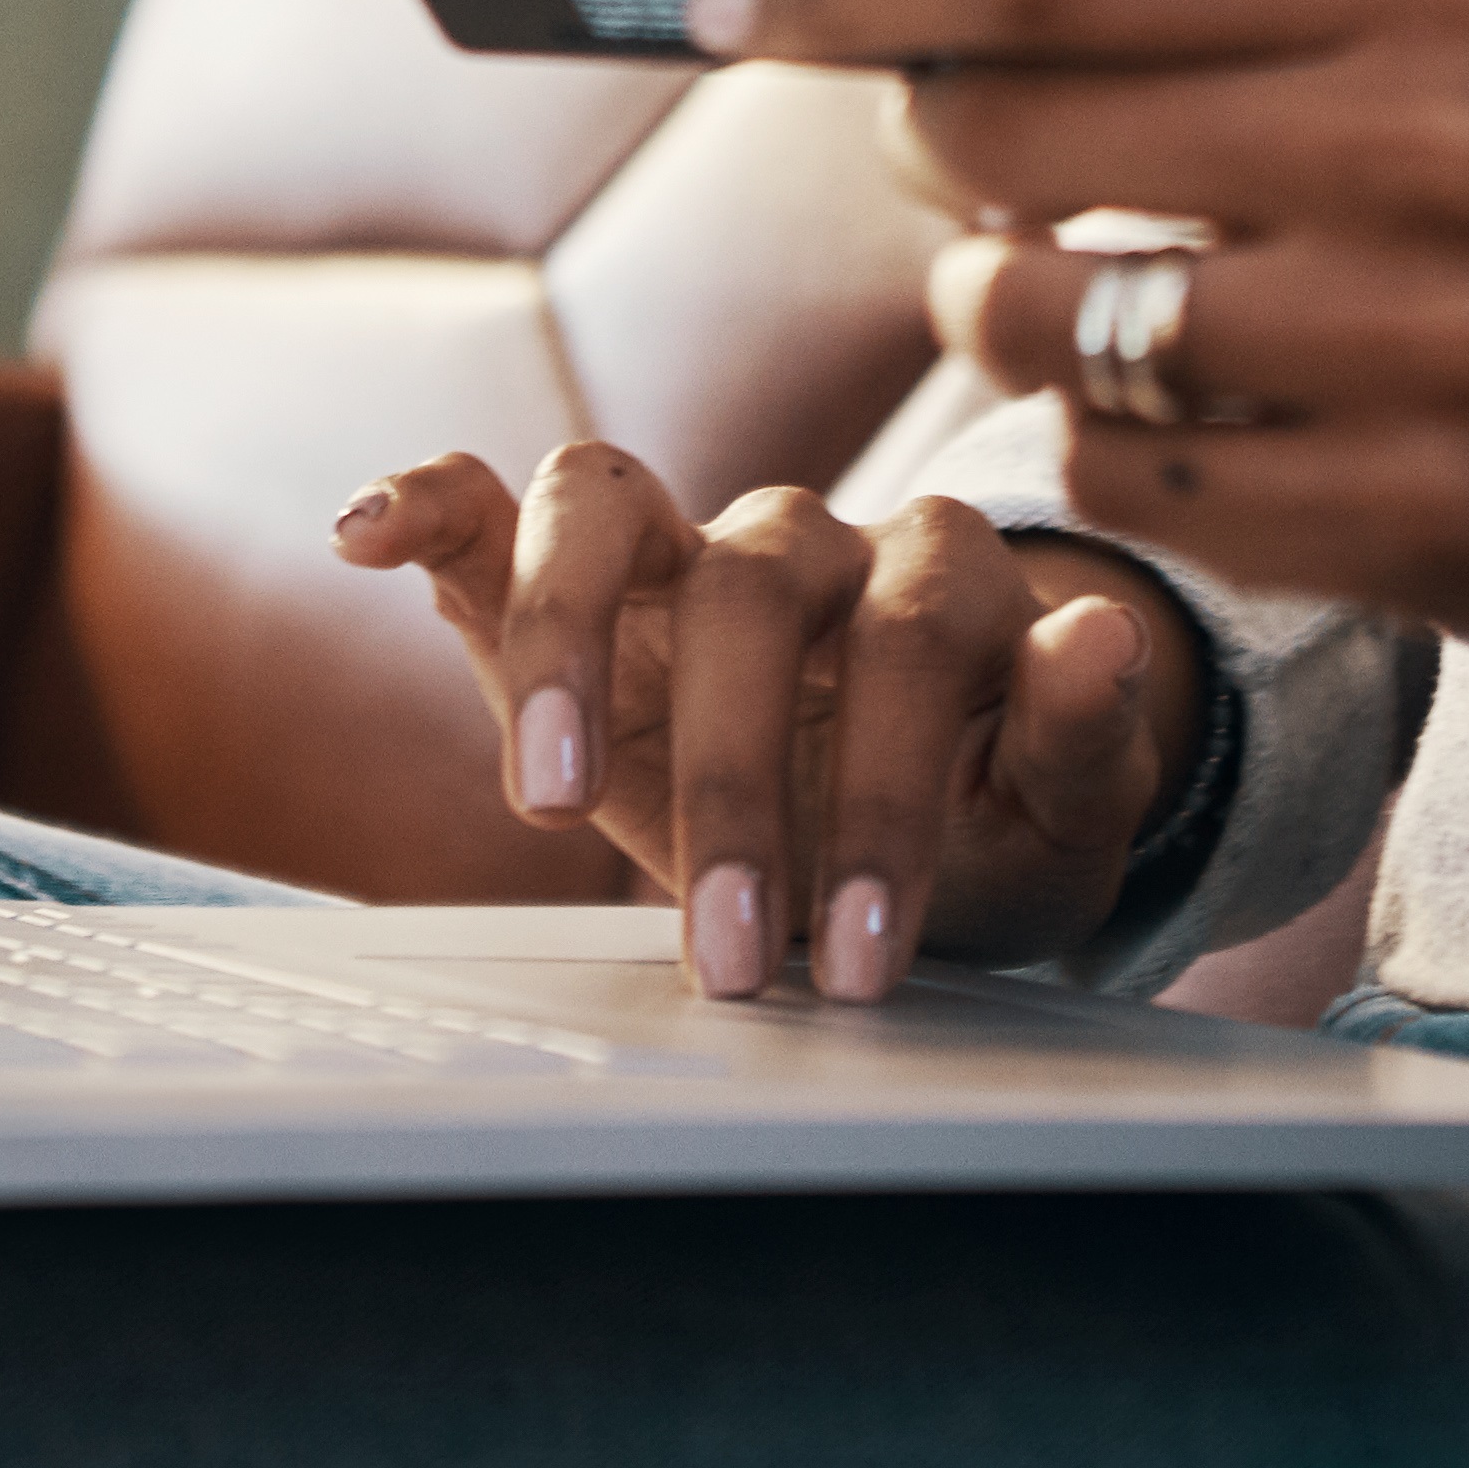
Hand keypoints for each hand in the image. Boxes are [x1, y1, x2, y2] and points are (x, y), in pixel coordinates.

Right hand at [328, 447, 1191, 999]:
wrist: (925, 817)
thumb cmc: (988, 819)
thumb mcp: (1063, 817)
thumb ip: (1083, 734)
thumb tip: (1105, 631)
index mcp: (942, 582)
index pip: (911, 649)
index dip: (884, 803)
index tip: (860, 964)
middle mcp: (811, 537)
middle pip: (757, 587)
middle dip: (736, 783)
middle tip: (727, 951)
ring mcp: (684, 547)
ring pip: (608, 504)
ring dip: (567, 642)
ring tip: (545, 804)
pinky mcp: (578, 580)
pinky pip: (494, 503)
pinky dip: (428, 503)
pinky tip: (363, 534)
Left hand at [726, 0, 1468, 826]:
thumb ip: (1215, 3)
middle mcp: (1423, 145)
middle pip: (1004, 137)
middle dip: (947, 169)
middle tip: (997, 186)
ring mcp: (1431, 350)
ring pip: (1049, 332)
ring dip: (1030, 336)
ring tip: (1143, 324)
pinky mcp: (1431, 533)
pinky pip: (1140, 498)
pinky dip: (1135, 477)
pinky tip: (1235, 448)